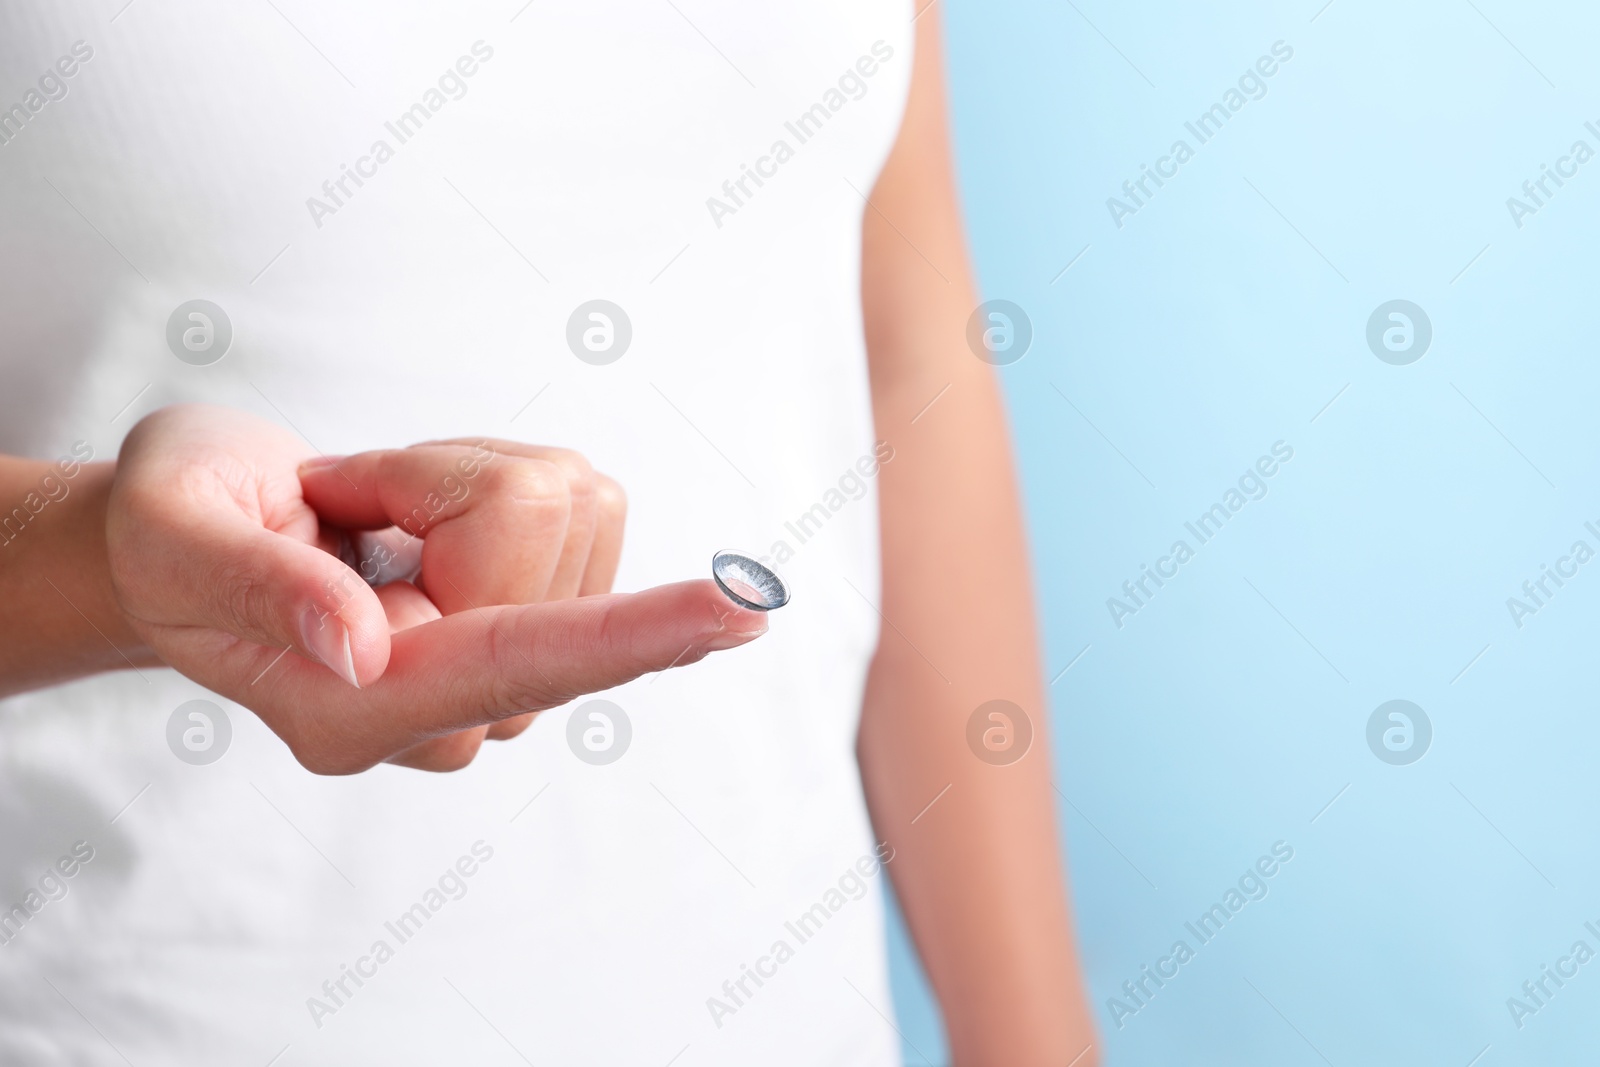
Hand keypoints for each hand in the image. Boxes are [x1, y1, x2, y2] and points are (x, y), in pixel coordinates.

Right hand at [106, 404, 766, 773]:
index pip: (519, 666)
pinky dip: (489, 476)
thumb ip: (266, 589)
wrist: (192, 537)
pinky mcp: (541, 616)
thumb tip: (368, 650)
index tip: (739, 612)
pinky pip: (575, 498)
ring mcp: (505, 672)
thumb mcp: (176, 534)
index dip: (631, 635)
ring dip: (461, 477)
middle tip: (339, 500)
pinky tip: (419, 517)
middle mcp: (453, 709)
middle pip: (538, 532)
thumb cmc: (172, 528)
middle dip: (439, 479)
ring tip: (371, 514)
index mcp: (358, 712)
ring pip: (567, 507)